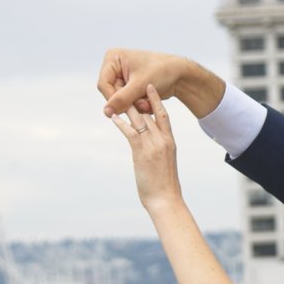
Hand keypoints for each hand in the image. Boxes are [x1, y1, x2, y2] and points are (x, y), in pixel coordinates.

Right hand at [97, 48, 224, 118]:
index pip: (104, 84)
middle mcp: (115, 66)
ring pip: (120, 100)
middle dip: (128, 102)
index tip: (125, 108)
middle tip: (143, 103)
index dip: (113, 99)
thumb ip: (122, 99)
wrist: (179, 74)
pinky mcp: (130, 86)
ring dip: (134, 105)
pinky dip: (138, 104)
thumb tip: (106, 112)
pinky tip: (148, 101)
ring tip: (148, 102)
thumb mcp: (140, 85)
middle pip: (111, 94)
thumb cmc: (161, 72)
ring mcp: (122, 77)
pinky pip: (128, 102)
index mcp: (113, 58)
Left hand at [110, 87, 180, 212]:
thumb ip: (158, 153)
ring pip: (139, 118)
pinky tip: (114, 116)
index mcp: (170, 142)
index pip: (163, 115)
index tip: (150, 87)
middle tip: (128, 84)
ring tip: (118, 94)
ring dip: (127, 106)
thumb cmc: (165, 187)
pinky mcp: (141, 151)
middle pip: (149, 112)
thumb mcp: (165, 165)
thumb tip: (150, 152)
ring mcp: (152, 144)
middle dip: (138, 98)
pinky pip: (130, 131)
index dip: (156, 100)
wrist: (166, 199)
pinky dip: (121, 122)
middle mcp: (162, 140)